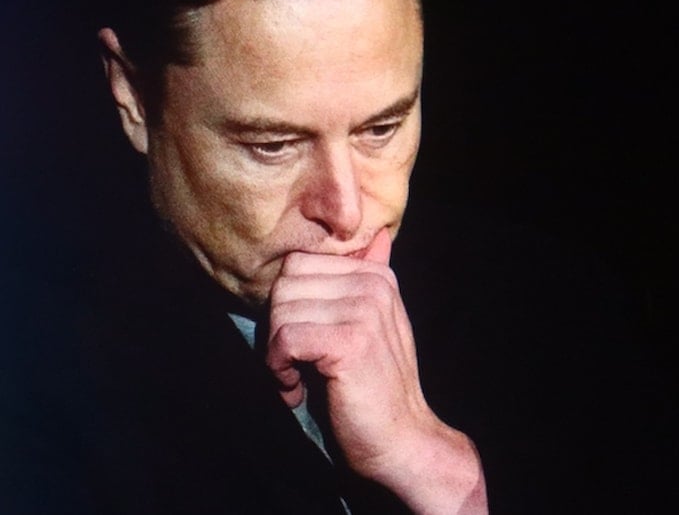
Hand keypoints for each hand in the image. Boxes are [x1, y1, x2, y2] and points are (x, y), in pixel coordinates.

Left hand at [266, 228, 486, 513]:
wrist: (402, 441)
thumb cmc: (375, 388)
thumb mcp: (372, 326)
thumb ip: (364, 281)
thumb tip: (377, 236)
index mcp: (376, 277)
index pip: (297, 265)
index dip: (287, 307)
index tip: (300, 345)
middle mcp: (374, 286)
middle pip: (284, 284)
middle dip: (277, 328)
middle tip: (291, 365)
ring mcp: (364, 312)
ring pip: (280, 312)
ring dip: (276, 354)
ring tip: (297, 380)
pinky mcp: (349, 342)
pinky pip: (285, 338)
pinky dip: (279, 370)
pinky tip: (296, 391)